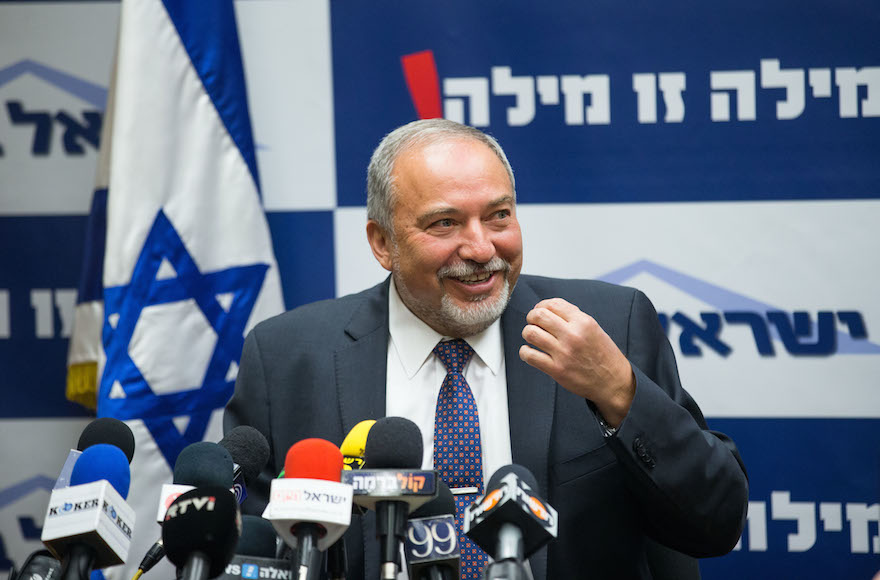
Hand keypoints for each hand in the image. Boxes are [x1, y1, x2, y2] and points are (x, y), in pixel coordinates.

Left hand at [519, 298, 634, 426]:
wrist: (613, 382)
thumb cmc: (603, 354)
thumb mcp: (594, 328)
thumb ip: (573, 317)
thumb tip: (550, 308)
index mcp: (583, 322)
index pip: (553, 304)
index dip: (542, 305)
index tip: (539, 311)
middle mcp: (573, 335)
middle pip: (538, 315)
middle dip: (532, 317)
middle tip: (533, 323)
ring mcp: (563, 353)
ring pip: (531, 333)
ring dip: (528, 333)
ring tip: (533, 337)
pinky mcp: (556, 370)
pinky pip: (529, 355)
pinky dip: (525, 352)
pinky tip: (531, 352)